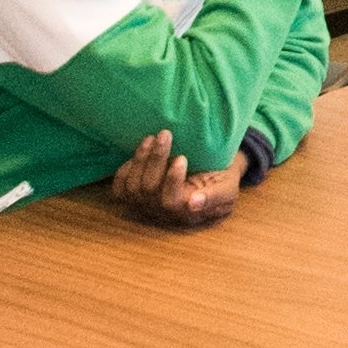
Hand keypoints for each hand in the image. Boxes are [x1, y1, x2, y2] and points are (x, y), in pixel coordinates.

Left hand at [107, 128, 238, 229]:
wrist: (213, 175)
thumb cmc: (222, 181)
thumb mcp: (227, 188)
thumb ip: (213, 197)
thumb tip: (193, 204)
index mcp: (185, 213)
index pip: (170, 202)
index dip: (172, 180)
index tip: (182, 157)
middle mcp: (162, 212)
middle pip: (148, 190)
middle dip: (156, 159)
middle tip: (165, 134)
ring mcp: (145, 205)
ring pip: (132, 186)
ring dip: (140, 159)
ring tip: (152, 138)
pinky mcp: (133, 196)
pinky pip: (120, 188)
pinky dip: (125, 170)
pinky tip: (140, 152)